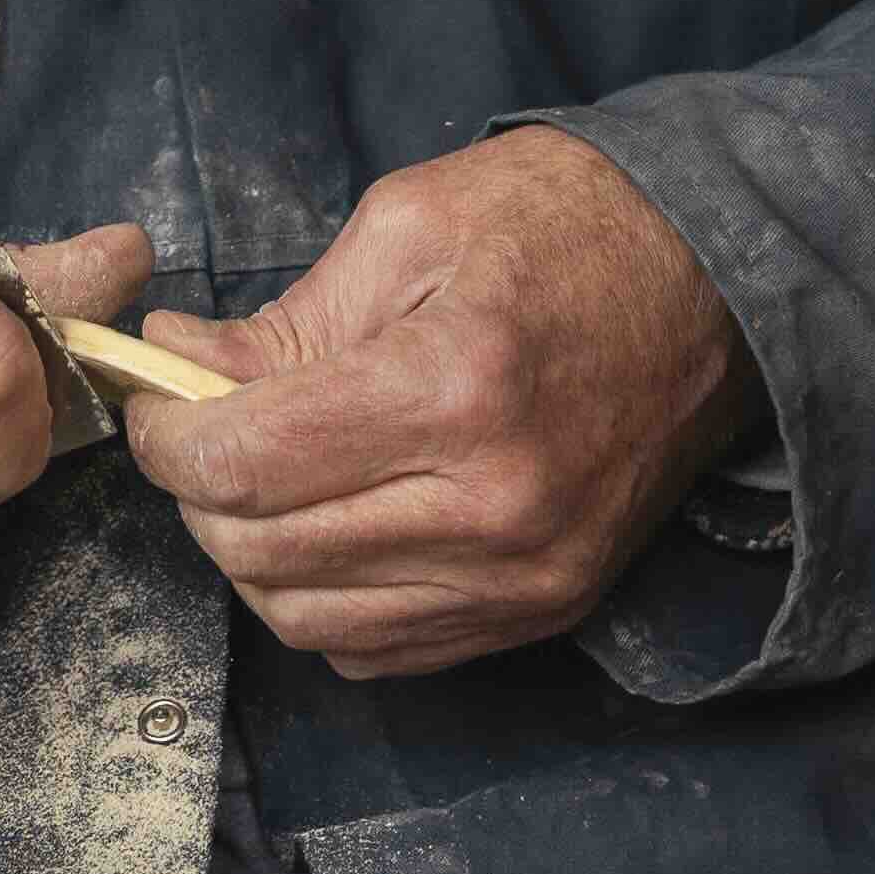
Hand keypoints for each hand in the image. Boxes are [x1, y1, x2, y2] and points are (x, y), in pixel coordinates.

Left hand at [121, 127, 756, 679]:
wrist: (719, 282)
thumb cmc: (567, 225)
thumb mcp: (410, 226)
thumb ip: (284, 319)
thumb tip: (175, 367)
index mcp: (454, 391)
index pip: (247, 464)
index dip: (167, 438)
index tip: (156, 403)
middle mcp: (492, 509)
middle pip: (264, 553)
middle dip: (200, 493)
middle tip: (198, 430)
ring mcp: (523, 576)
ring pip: (308, 618)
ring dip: (253, 554)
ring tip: (261, 476)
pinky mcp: (541, 610)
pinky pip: (377, 648)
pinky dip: (324, 599)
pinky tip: (330, 524)